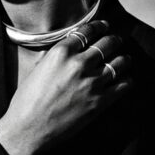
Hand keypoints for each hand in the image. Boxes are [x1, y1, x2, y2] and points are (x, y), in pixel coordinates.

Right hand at [0, 20, 132, 154]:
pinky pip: (124, 85)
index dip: (99, 26)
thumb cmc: (27, 100)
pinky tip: (126, 80)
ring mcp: (92, 83)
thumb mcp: (39, 68)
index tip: (104, 26)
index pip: (87, 31)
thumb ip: (57, 55)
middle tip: (117, 41)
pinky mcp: (100, 102)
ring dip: (124, 58)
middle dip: (115, 40)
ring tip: (125, 59)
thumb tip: (71, 47)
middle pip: (107, 43)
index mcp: (61, 52)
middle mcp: (79, 64)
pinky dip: (127, 80)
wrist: (28, 129)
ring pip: (119, 62)